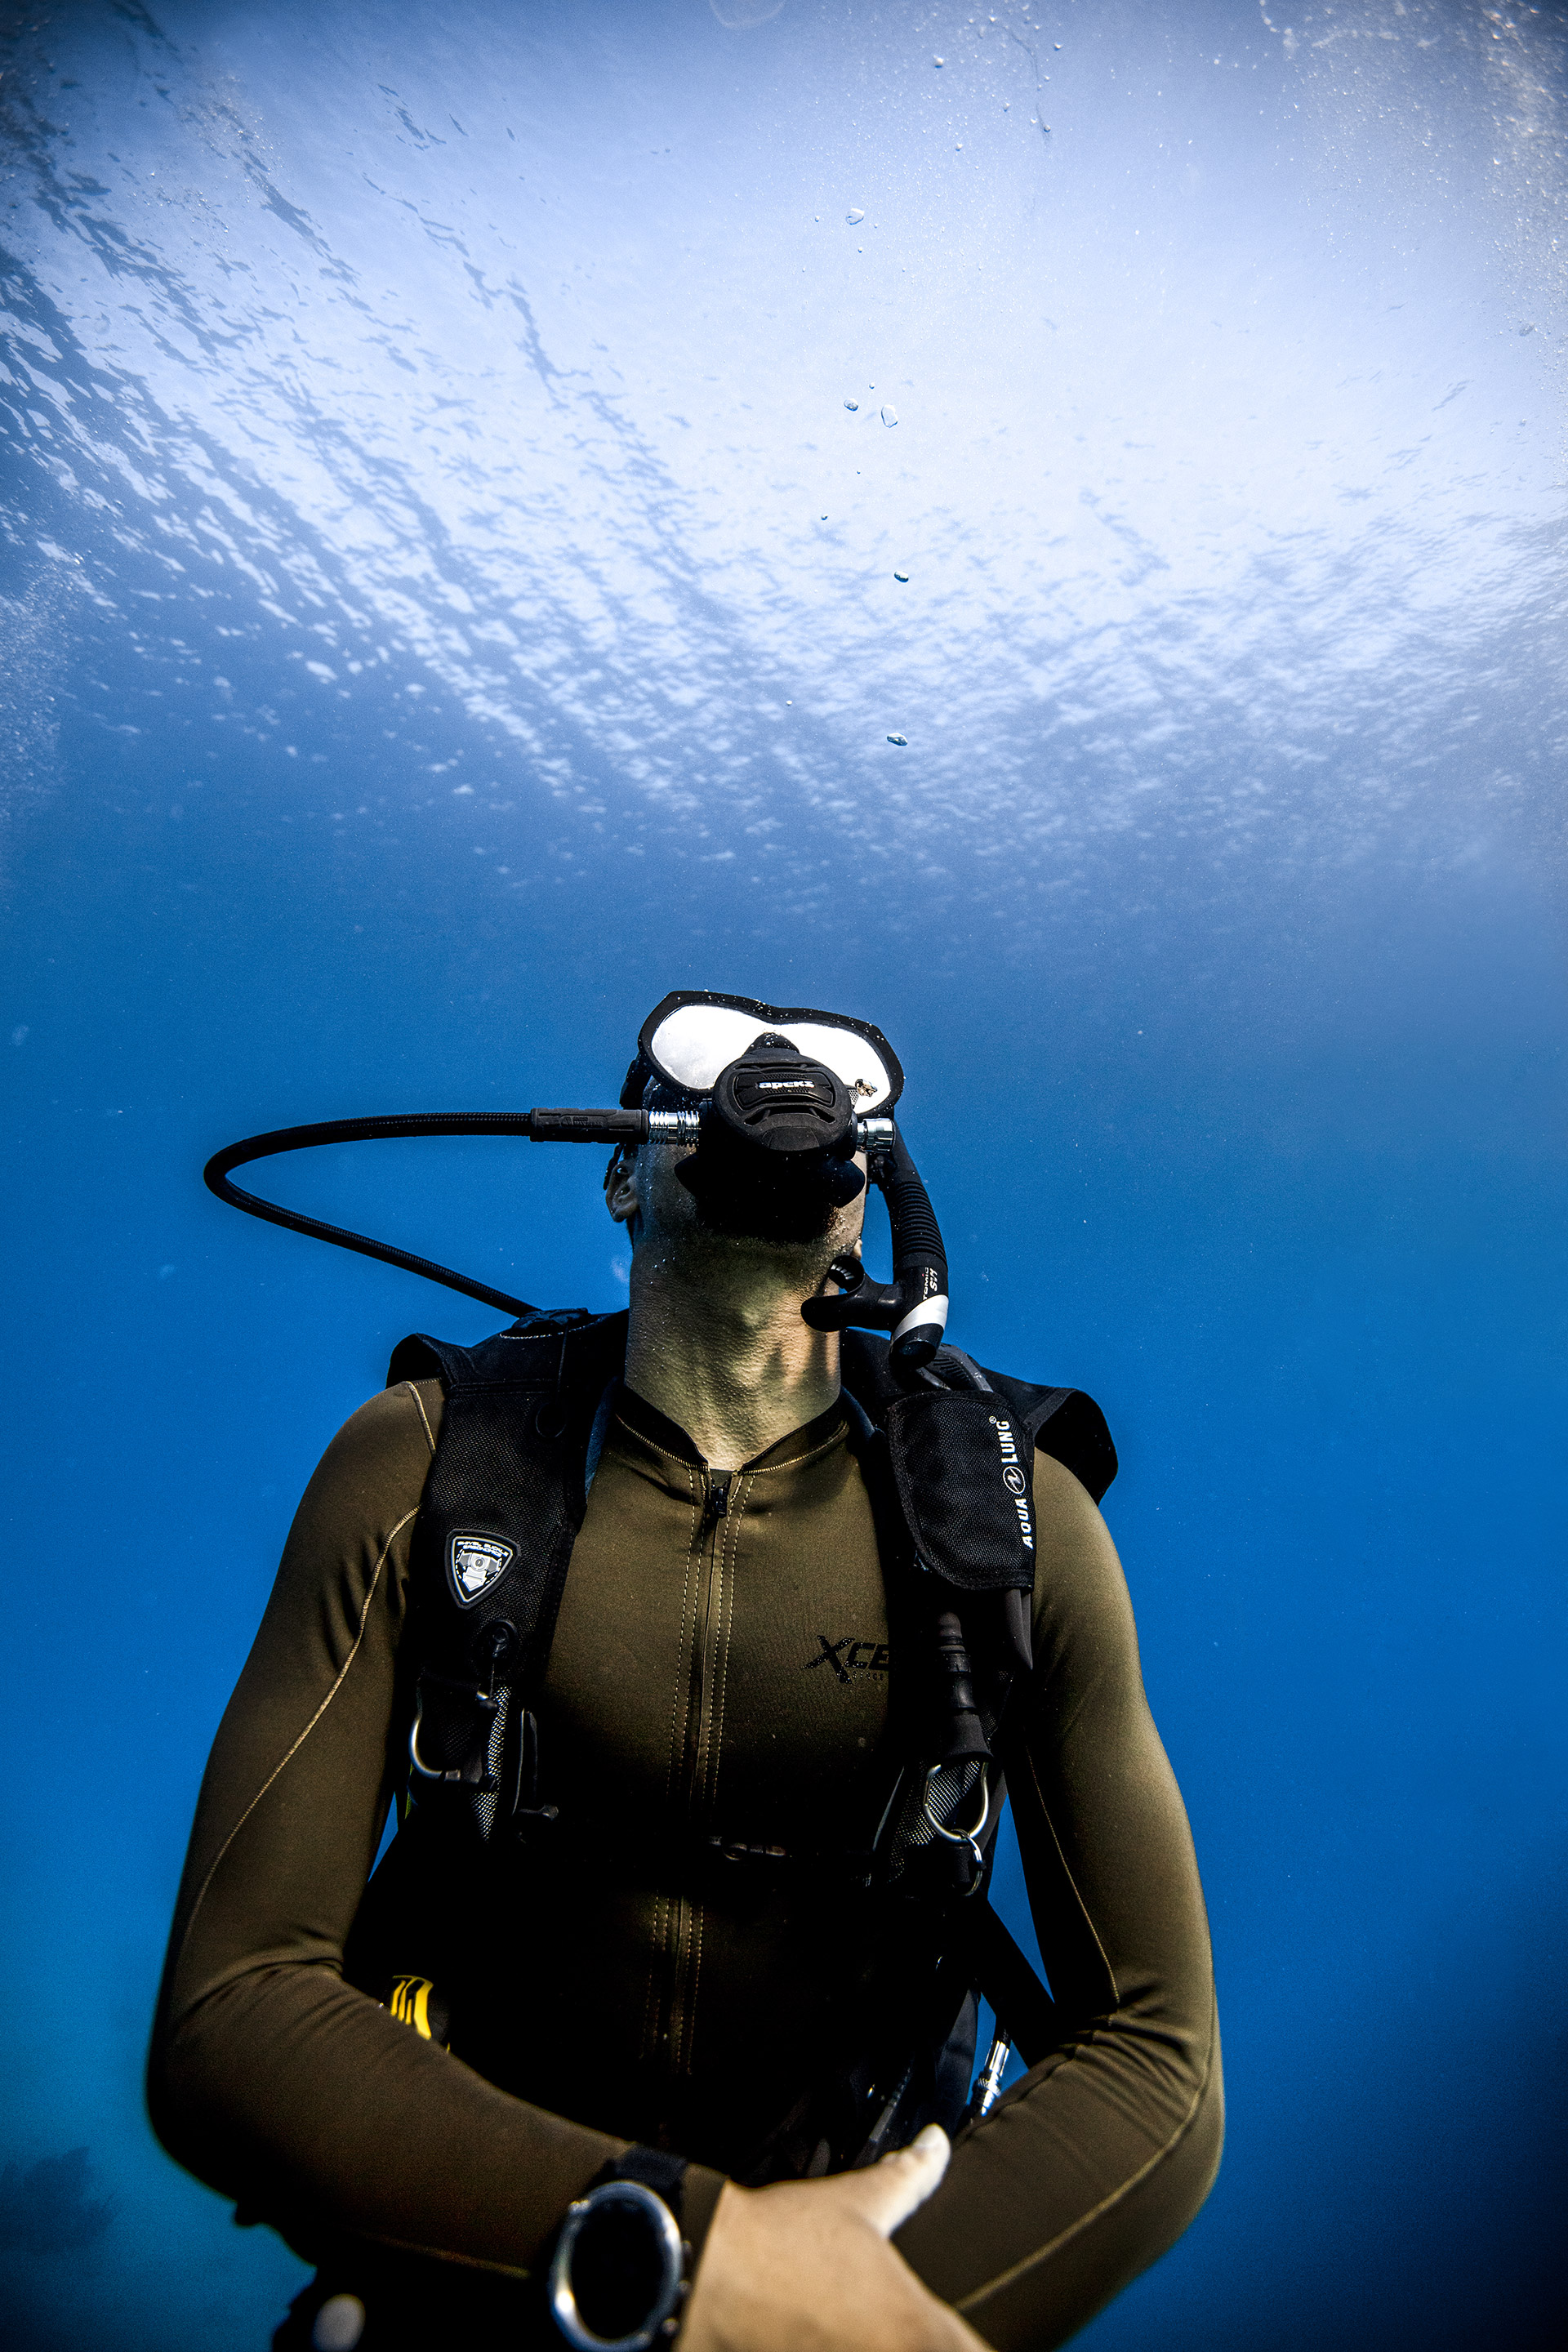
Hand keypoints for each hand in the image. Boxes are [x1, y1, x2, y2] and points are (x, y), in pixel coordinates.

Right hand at [680, 2125, 987, 2351]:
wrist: (697, 2269)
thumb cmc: (773, 2242)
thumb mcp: (857, 2202)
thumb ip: (908, 2177)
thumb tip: (936, 2145)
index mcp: (909, 2324)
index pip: (961, 2347)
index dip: (960, 2339)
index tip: (943, 2326)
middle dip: (925, 2342)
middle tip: (890, 2323)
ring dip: (876, 2348)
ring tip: (855, 2333)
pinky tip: (825, 2343)